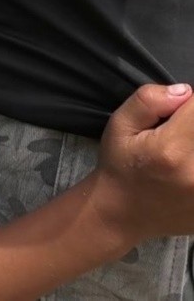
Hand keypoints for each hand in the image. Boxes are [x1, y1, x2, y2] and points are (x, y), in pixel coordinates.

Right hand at [92, 83, 193, 240]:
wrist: (122, 213)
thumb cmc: (120, 167)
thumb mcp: (119, 126)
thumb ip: (149, 101)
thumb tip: (186, 92)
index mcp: (172, 149)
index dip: (188, 106)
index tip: (176, 116)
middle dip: (193, 128)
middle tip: (178, 138)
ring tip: (181, 153)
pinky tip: (186, 172)